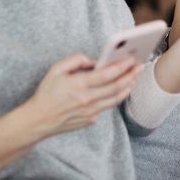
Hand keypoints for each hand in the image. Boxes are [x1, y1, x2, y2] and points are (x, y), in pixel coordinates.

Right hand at [25, 54, 141, 137]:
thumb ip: (75, 60)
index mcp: (78, 85)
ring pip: (116, 98)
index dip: (122, 66)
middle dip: (131, 75)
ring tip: (135, 77)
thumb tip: (93, 61)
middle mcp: (87, 99)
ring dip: (128, 86)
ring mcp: (91, 111)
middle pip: (116, 87)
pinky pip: (107, 106)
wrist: (38, 120)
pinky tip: (121, 88)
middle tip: (140, 66)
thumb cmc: (46, 93)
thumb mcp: (56, 69)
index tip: (132, 59)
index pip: (107, 74)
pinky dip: (116, 96)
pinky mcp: (91, 119)